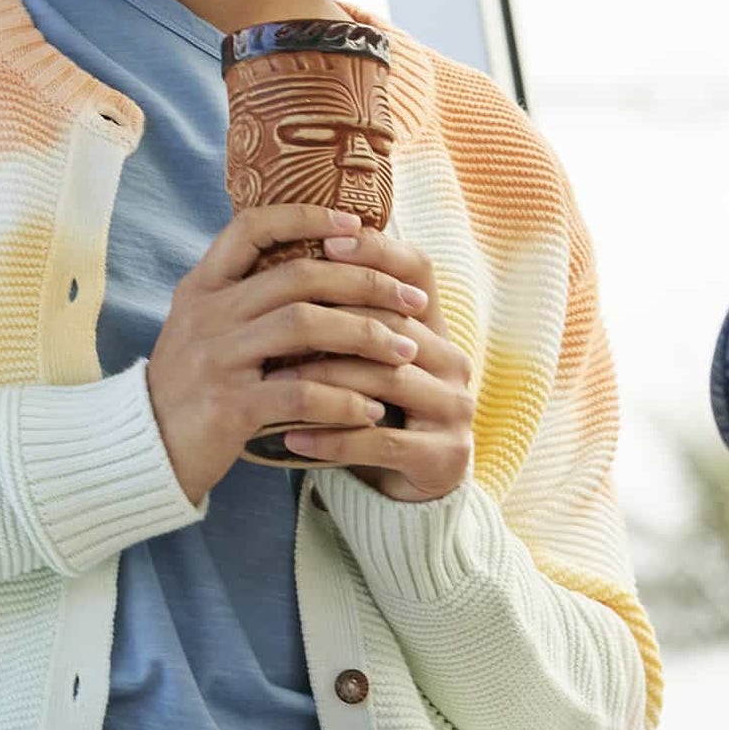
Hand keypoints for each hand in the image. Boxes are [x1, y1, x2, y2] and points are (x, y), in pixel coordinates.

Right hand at [148, 207, 425, 504]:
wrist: (142, 450)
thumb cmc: (188, 387)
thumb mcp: (202, 329)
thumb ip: (244, 298)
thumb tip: (317, 267)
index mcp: (201, 287)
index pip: (252, 227)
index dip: (306, 218)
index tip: (357, 225)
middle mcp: (206, 314)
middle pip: (298, 276)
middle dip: (366, 283)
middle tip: (412, 300)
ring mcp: (215, 358)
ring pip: (305, 326)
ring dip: (366, 335)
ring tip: (405, 351)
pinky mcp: (228, 406)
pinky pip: (300, 392)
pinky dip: (344, 400)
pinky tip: (372, 410)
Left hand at [277, 231, 473, 502]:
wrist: (403, 488)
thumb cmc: (369, 410)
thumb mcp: (360, 359)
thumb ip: (343, 315)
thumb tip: (286, 255)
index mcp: (436, 329)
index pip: (418, 271)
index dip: (378, 251)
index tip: (327, 241)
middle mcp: (453, 361)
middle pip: (394, 324)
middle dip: (333, 319)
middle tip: (276, 318)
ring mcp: (454, 409)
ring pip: (385, 381)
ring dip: (325, 380)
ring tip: (274, 379)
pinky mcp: (443, 456)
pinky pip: (380, 441)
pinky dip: (333, 438)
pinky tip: (291, 437)